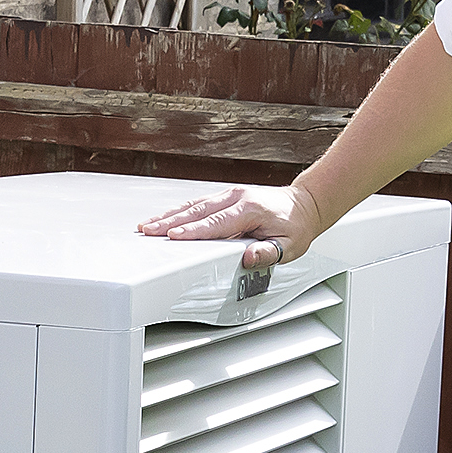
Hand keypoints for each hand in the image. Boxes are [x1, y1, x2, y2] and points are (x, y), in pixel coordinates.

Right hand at [136, 182, 316, 269]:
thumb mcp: (290, 245)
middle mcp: (237, 197)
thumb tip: (249, 257)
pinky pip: (199, 203)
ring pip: (194, 204)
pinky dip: (179, 211)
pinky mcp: (226, 196)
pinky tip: (165, 218)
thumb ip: (269, 253)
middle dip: (170, 222)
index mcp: (250, 209)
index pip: (216, 223)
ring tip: (148, 225)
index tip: (172, 236)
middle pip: (197, 211)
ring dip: (169, 215)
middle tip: (148, 231)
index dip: (193, 230)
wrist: (304, 204)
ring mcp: (230, 194)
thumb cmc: (296, 226)